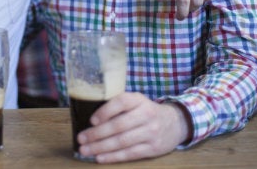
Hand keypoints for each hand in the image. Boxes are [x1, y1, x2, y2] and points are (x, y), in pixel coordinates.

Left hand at [76, 92, 190, 163]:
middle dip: (97, 134)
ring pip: (122, 142)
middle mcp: (146, 114)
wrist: (175, 123)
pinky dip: (113, 157)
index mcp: (139, 99)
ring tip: (85, 150)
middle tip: (81, 139)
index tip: (91, 120)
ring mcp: (151, 132)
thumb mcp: (136, 101)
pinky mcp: (153, 148)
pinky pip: (130, 154)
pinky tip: (100, 158)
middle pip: (119, 126)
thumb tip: (90, 119)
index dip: (105, 111)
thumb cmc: (146, 111)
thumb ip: (118, 106)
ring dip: (101, 147)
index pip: (121, 102)